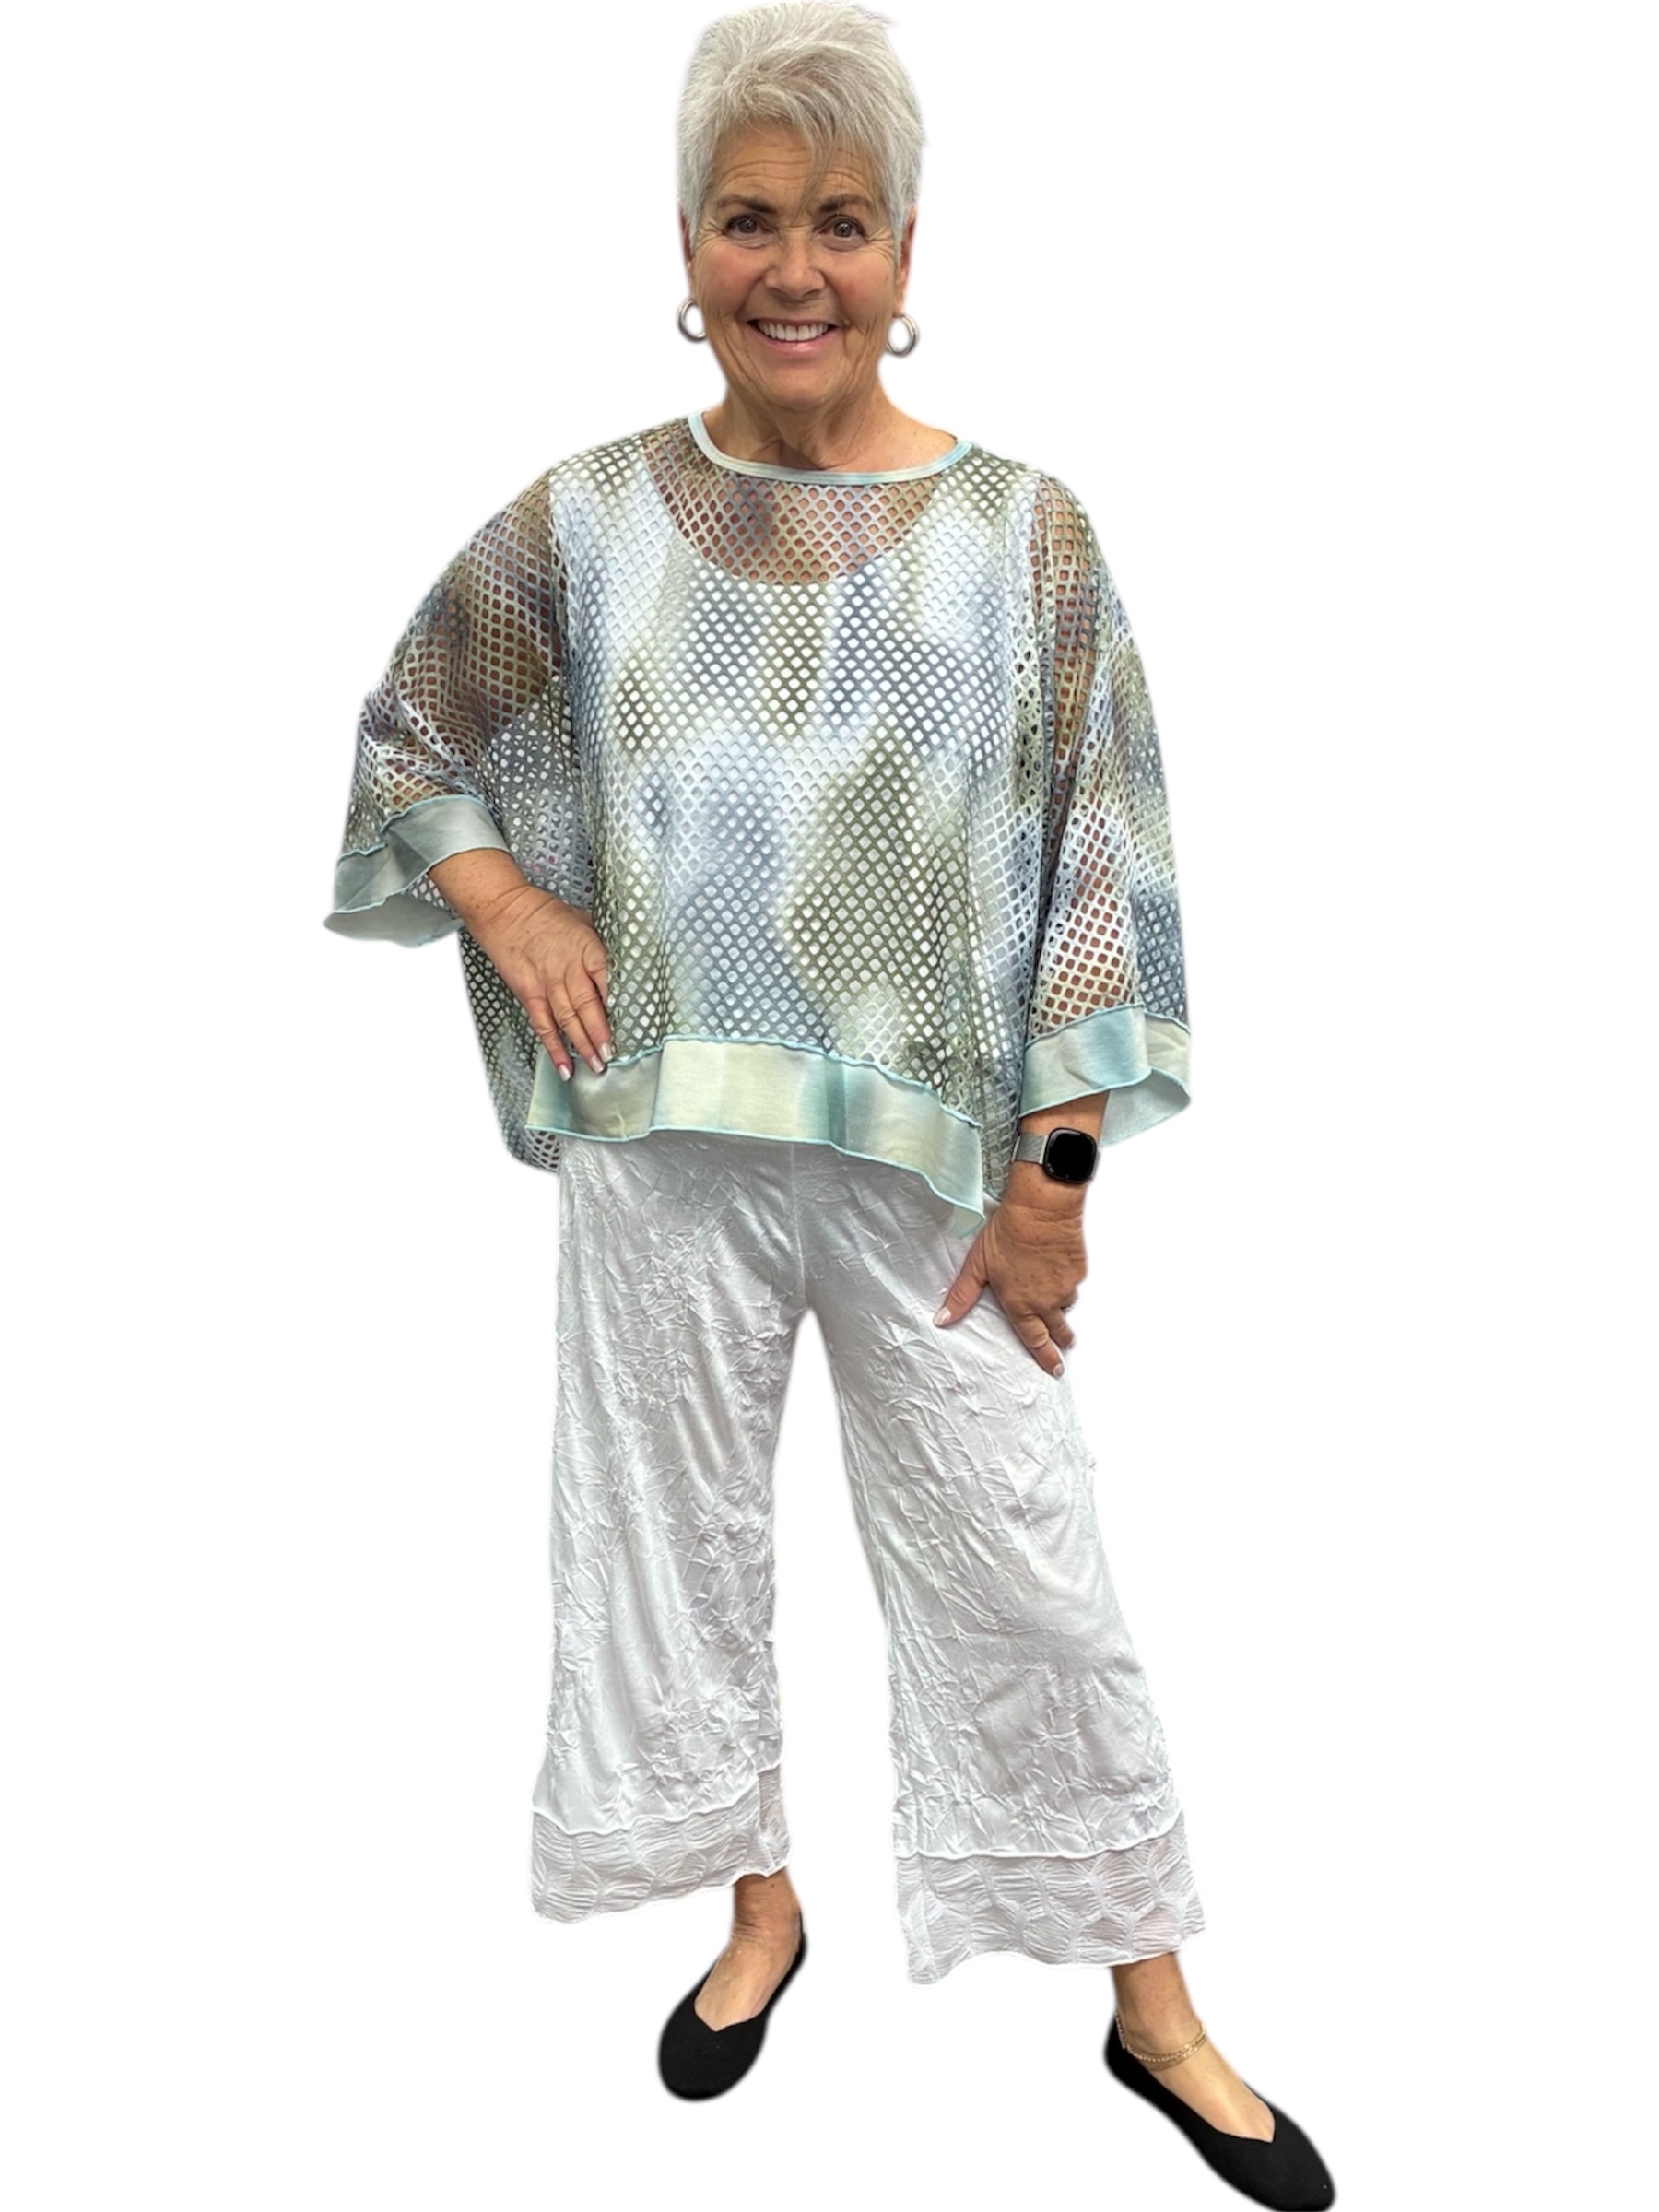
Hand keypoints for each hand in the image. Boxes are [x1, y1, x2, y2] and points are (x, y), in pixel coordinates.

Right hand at [469, 881, 611, 1077]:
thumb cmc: (545, 914)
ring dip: (583, 1045)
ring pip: (568, 1020)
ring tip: (596, 1065)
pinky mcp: (529, 994)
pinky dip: (554, 1048)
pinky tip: (564, 1066)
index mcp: (587, 949)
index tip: (632, 1023)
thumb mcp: (583, 921)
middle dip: (601, 1034)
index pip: (609, 980)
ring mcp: (547, 984)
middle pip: (588, 1006)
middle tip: (612, 1055)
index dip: (620, 1003)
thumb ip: (601, 946)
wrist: (505, 911)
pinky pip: (544, 1026)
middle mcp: (568, 969)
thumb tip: (622, 965)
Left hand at [933, 1182, 1085, 1376]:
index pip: (1034, 1340)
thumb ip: (962, 1295)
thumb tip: (943, 1318)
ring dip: (1061, 1303)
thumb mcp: (977, 1265)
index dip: (1045, 1357)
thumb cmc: (1008, 1233)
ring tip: (1053, 1294)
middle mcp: (1046, 1301)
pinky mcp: (1078, 1269)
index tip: (1054, 1368)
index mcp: (1020, 1304)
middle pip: (1059, 1329)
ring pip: (1066, 1302)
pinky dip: (1066, 1278)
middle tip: (1065, 1344)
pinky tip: (1056, 1265)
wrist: (1041, 1210)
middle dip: (1062, 1339)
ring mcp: (1065, 1286)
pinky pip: (1074, 1281)